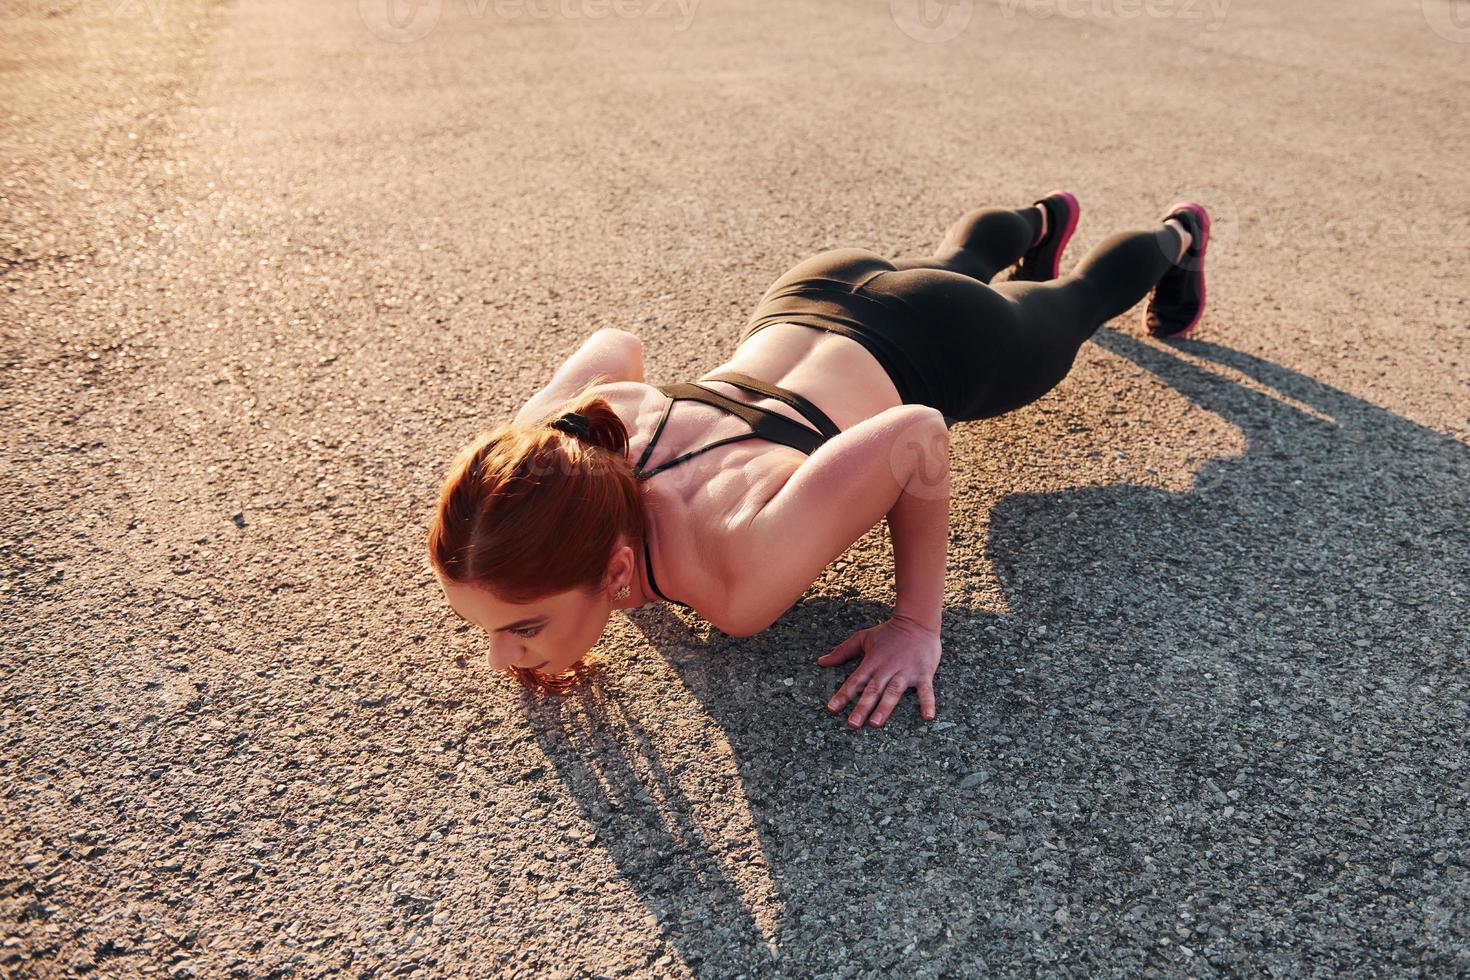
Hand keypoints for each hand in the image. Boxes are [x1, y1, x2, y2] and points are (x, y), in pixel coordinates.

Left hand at [817, 615, 939, 727]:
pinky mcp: (923, 673)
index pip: (855, 681)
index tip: (832, 708)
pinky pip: (926, 691)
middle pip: (872, 690)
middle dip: (862, 707)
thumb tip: (821, 662)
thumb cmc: (889, 632)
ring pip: (893, 692)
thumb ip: (842, 651)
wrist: (917, 621)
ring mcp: (905, 672)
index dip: (843, 695)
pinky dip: (927, 703)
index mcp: (872, 662)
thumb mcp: (863, 638)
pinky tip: (927, 717)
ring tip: (876, 723)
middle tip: (853, 724)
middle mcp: (887, 669)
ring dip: (884, 708)